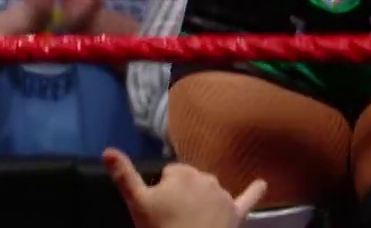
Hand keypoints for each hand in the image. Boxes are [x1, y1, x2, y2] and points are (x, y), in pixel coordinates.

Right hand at [103, 149, 266, 227]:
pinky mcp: (236, 213)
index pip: (169, 174)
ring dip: (203, 200)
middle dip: (182, 195)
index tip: (158, 206)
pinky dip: (254, 191)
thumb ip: (124, 176)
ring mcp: (223, 196)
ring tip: (190, 222)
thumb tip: (108, 150)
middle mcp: (206, 177)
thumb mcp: (137, 203)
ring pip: (211, 191)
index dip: (162, 190)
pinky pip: (247, 198)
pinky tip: (262, 183)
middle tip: (171, 217)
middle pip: (190, 181)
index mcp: (182, 172)